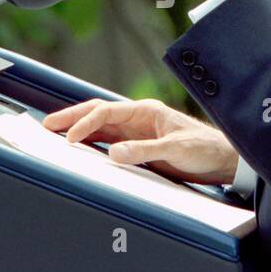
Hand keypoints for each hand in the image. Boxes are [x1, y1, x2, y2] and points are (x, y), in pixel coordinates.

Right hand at [42, 98, 238, 184]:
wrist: (223, 159)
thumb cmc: (204, 148)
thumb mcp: (174, 150)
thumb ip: (144, 151)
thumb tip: (114, 152)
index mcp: (146, 111)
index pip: (107, 112)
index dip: (85, 123)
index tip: (71, 137)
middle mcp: (138, 118)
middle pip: (98, 113)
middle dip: (72, 117)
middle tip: (47, 125)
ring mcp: (137, 131)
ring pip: (101, 126)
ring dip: (79, 129)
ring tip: (56, 134)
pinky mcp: (140, 145)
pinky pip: (110, 141)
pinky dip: (92, 143)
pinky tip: (80, 148)